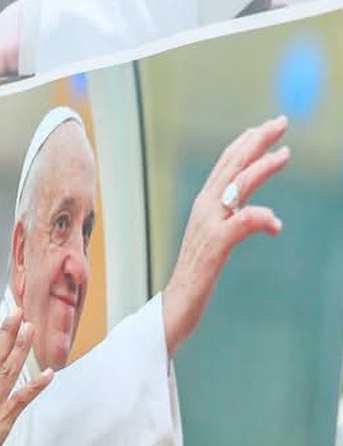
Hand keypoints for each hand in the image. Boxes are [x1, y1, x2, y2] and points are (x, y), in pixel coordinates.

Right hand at [163, 116, 289, 355]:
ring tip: (286, 154)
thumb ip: (231, 221)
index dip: (246, 143)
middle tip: (281, 122)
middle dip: (257, 141)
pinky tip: (275, 225)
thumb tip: (256, 214)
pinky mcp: (215, 247)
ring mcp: (208, 227)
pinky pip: (242, 223)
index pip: (225, 165)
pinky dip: (260, 217)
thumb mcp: (215, 240)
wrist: (176, 306)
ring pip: (237, 186)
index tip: (266, 127)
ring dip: (262, 167)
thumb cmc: (197, 276)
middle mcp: (204, 210)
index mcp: (203, 206)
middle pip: (232, 166)